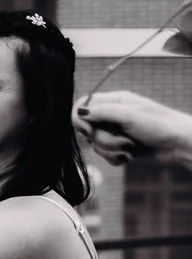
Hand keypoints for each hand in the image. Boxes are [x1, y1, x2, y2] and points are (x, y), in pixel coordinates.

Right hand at [75, 89, 191, 165]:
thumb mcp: (129, 115)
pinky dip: (116, 158)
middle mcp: (112, 116)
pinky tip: (130, 156)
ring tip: (131, 148)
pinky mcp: (120, 147)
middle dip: (103, 139)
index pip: (82, 106)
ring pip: (95, 144)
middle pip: (87, 129)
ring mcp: (115, 132)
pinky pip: (104, 155)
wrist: (179, 144)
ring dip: (112, 149)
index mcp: (114, 101)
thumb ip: (102, 112)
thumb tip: (79, 112)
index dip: (80, 120)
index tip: (89, 131)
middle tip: (124, 141)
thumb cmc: (160, 125)